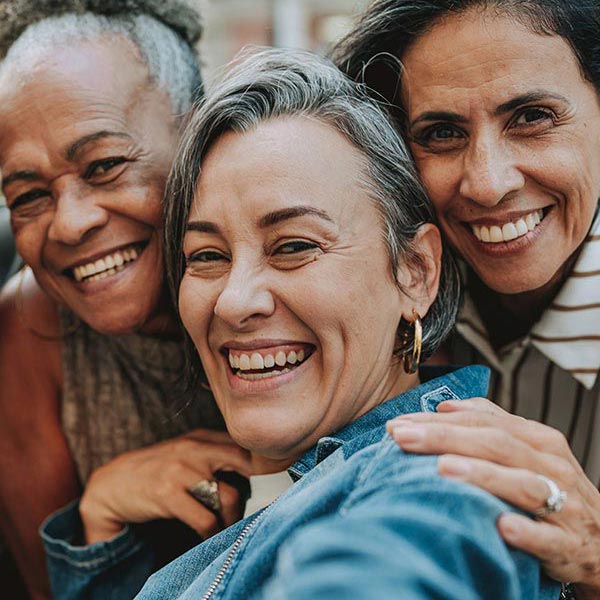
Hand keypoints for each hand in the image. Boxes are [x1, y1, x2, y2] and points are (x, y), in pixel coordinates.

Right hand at [79, 429, 251, 543]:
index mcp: (202, 438)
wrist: (113, 483)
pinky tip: (211, 537)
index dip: (264, 464)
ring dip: (233, 517)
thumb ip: (215, 453)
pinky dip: (213, 533)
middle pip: (244, 463)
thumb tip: (255, 469)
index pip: (244, 445)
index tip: (275, 481)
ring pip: (227, 496)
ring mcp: (181, 471)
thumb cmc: (158, 469)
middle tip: (263, 504)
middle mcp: (194, 449)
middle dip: (259, 486)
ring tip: (232, 526)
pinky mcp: (167, 494)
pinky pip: (204, 519)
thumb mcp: (186, 452)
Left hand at [387, 398, 599, 595]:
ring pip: (524, 485)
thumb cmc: (551, 486)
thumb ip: (489, 423)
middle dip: (445, 438)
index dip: (439, 421)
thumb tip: (445, 406)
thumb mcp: (527, 449)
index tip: (399, 424)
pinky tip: (501, 527)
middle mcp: (551, 465)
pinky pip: (548, 538)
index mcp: (538, 439)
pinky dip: (527, 532)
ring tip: (442, 469)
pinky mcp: (569, 545)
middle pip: (496, 444)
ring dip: (482, 476)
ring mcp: (564, 505)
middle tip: (403, 438)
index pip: (483, 422)